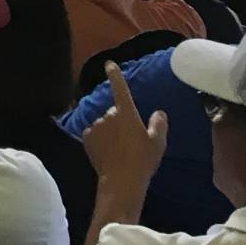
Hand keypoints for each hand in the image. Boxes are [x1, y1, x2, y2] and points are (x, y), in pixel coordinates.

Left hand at [80, 62, 168, 186]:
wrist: (121, 180)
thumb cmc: (143, 160)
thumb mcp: (157, 143)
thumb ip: (159, 124)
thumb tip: (159, 112)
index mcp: (126, 113)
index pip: (120, 88)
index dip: (115, 75)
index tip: (109, 64)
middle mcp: (108, 114)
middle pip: (115, 111)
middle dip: (121, 120)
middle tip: (132, 139)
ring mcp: (95, 125)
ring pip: (105, 123)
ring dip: (111, 130)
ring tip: (121, 149)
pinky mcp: (86, 136)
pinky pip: (95, 133)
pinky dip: (100, 139)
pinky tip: (109, 152)